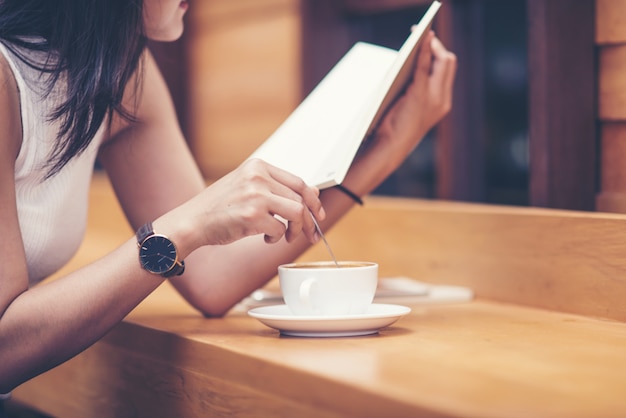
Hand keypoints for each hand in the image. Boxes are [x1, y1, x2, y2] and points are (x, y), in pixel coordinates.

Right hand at [183, 158, 323, 246]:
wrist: (192, 221)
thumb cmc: (220, 207)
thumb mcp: (247, 187)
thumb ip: (276, 188)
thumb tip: (313, 193)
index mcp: (258, 166)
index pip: (299, 181)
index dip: (313, 200)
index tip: (318, 214)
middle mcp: (257, 177)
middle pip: (301, 198)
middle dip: (309, 219)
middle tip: (309, 234)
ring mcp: (255, 195)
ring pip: (296, 212)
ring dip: (296, 229)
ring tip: (286, 237)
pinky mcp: (252, 216)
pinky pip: (280, 229)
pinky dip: (276, 238)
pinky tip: (265, 238)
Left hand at [373, 31, 456, 165]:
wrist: (390, 148)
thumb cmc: (394, 131)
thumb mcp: (410, 110)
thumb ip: (416, 91)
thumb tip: (412, 67)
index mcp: (442, 104)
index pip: (448, 71)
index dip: (441, 54)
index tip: (432, 42)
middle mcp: (443, 100)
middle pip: (449, 62)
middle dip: (438, 46)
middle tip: (426, 36)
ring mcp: (435, 98)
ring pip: (442, 61)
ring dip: (431, 45)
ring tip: (421, 36)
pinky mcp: (421, 94)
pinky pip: (425, 66)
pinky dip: (422, 51)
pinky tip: (417, 42)